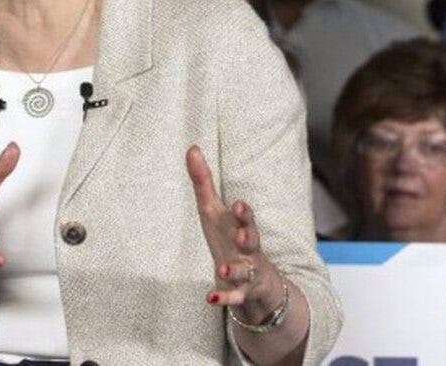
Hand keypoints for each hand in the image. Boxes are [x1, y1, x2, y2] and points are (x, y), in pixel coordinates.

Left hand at [186, 145, 283, 321]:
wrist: (255, 279)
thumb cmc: (230, 237)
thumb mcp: (214, 211)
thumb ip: (203, 182)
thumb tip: (191, 147)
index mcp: (241, 228)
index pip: (245, 218)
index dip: (244, 213)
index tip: (240, 205)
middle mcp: (248, 250)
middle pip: (252, 242)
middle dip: (248, 236)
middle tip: (242, 233)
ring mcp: (247, 272)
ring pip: (245, 272)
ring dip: (235, 271)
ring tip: (224, 270)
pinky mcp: (242, 293)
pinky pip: (235, 297)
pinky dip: (224, 298)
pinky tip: (210, 298)